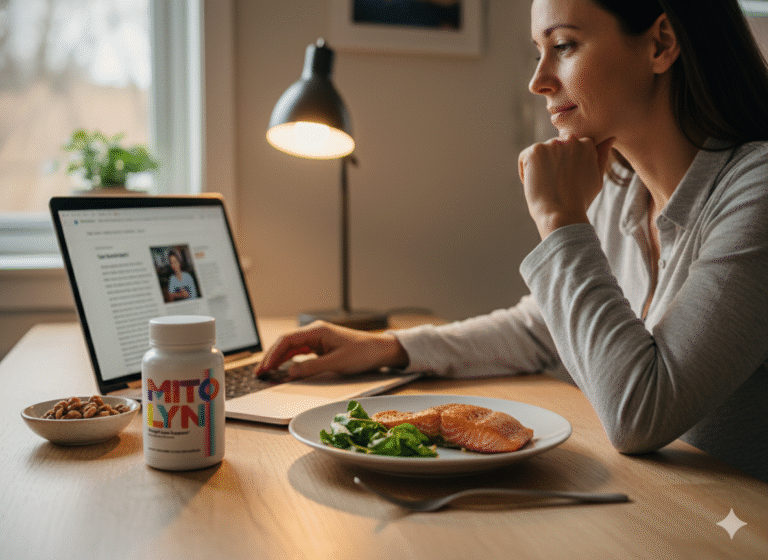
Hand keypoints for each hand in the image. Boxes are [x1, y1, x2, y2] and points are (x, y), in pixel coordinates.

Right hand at [256, 321, 409, 378]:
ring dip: (278, 359)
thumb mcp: (336, 363)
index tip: (266, 367)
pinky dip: (289, 360)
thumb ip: (311, 367)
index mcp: (317, 331)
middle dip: (271, 357)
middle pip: (286, 343)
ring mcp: (317, 339)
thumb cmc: (362, 353)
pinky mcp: (321, 347)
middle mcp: (315, 333)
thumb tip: (290, 372)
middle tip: (260, 373)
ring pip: (291, 348)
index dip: (273, 354)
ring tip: (266, 372)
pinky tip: (282, 368)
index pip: (287, 340)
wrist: (379, 351)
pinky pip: (300, 352)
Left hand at [518, 136, 614, 238]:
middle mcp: (571, 140)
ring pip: (540, 153)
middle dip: (552, 165)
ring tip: (546, 187)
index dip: (565, 168)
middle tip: (555, 187)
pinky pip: (525, 158)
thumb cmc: (580, 201)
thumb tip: (609, 138)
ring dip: (539, 168)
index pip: (570, 149)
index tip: (566, 183)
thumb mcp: (596, 178)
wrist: (562, 214)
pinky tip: (534, 185)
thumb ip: (601, 157)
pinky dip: (526, 171)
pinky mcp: (535, 151)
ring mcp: (553, 144)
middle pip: (555, 149)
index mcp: (588, 144)